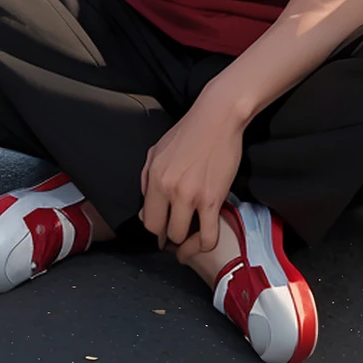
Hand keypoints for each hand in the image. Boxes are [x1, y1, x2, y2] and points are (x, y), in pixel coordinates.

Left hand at [139, 97, 243, 258]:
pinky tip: (202, 242)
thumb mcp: (157, 149)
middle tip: (178, 231)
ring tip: (190, 237)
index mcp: (155, 177)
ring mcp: (191, 196)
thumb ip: (146, 177)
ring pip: (181, 237)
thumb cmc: (190, 131)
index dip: (156, 228)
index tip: (163, 229)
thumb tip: (144, 204)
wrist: (218, 118)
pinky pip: (208, 237)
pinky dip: (203, 245)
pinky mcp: (213, 199)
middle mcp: (169, 189)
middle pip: (162, 231)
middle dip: (169, 235)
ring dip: (186, 240)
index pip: (147, 220)